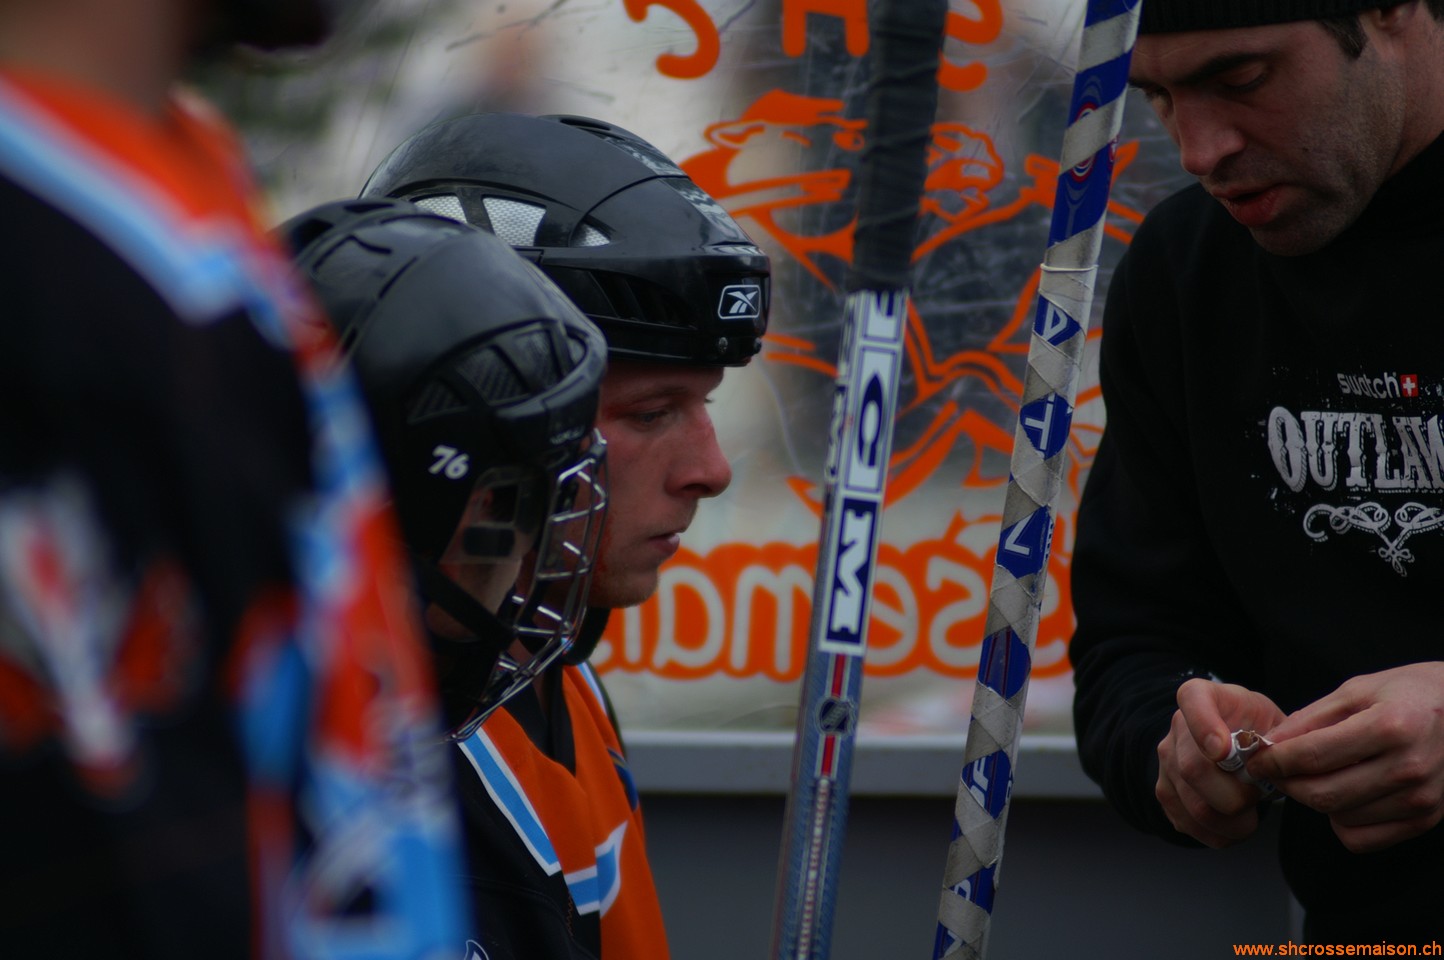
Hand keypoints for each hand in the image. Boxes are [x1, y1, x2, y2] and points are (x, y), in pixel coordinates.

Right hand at [1155, 678, 1285, 847]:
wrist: (1237, 743)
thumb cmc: (1258, 730)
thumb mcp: (1273, 718)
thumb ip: (1275, 736)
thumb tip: (1272, 767)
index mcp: (1203, 696)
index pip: (1192, 699)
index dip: (1204, 726)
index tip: (1222, 751)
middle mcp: (1177, 727)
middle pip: (1193, 769)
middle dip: (1236, 795)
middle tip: (1257, 797)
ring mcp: (1166, 762)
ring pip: (1195, 805)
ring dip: (1232, 822)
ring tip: (1250, 815)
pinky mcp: (1165, 793)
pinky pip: (1189, 824)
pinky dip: (1219, 834)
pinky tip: (1234, 825)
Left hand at [1248, 662, 1443, 853]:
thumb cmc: (1409, 694)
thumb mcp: (1356, 691)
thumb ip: (1309, 719)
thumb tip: (1269, 744)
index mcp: (1390, 727)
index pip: (1313, 755)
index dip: (1274, 761)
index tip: (1256, 759)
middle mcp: (1409, 767)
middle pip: (1322, 794)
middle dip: (1287, 784)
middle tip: (1276, 770)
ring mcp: (1421, 798)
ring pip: (1339, 817)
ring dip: (1315, 800)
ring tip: (1319, 774)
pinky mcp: (1425, 819)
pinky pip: (1362, 839)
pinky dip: (1341, 822)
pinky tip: (1345, 795)